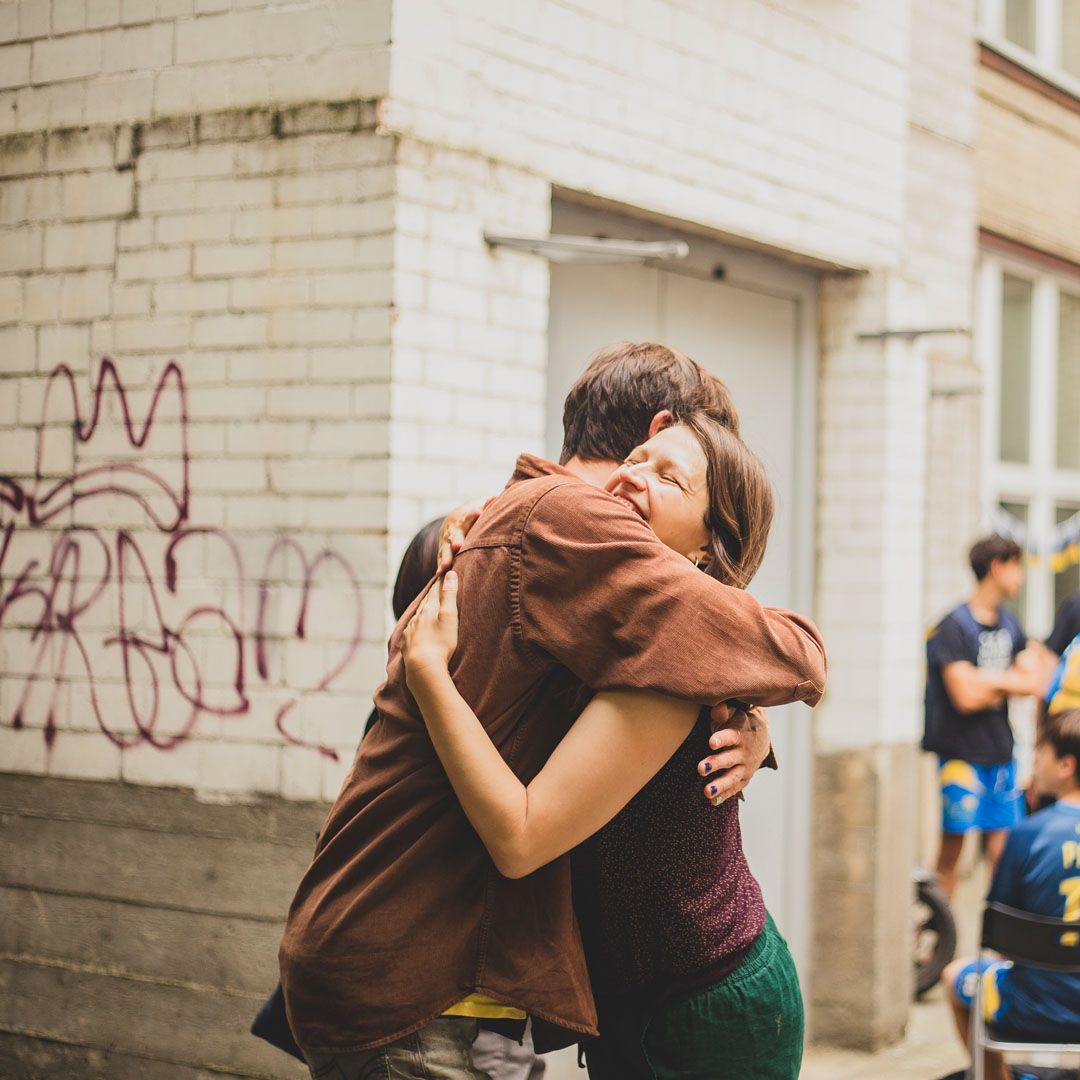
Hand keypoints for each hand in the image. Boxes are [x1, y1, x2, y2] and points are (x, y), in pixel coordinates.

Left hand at [402, 571, 459, 686]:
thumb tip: (450, 573)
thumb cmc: (441, 642)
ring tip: (428, 607)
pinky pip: (411, 630)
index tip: (444, 573)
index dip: (441, 582)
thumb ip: (449, 595)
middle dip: (431, 594)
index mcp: (428, 609)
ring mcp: (410, 630)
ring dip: (423, 610)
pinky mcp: (407, 643)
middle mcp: (417, 617)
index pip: (436, 591)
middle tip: (436, 587)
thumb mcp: (449, 616)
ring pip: (417, 616)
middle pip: (425, 602)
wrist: (423, 667)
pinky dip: (416, 625)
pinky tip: (417, 628)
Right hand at [437, 498, 490, 573]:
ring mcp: (445, 542)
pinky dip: (440, 566)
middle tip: (458, 545)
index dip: (473, 514)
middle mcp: (453, 530)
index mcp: (463, 519)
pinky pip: (440, 559)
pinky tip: (439, 574)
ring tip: (446, 565)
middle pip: (454, 535)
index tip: (478, 512)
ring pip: (445, 550)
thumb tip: (495, 497)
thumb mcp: (477, 510)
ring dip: (445, 557)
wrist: (452, 523)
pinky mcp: (442, 552)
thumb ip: (486, 506)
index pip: (469, 515)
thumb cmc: (471, 518)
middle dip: (456, 540)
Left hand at [698, 705, 771, 804]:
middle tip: (700, 769)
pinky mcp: (743, 778)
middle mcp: (744, 752)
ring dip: (720, 785)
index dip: (721, 739)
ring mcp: (745, 767)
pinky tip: (712, 802)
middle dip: (715, 764)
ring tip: (706, 791)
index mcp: (740, 734)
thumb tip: (717, 709)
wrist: (761, 737)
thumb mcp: (733, 714)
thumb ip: (723, 712)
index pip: (730, 736)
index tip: (711, 742)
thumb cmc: (738, 723)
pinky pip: (734, 788)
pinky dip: (724, 795)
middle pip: (729, 759)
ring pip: (732, 777)